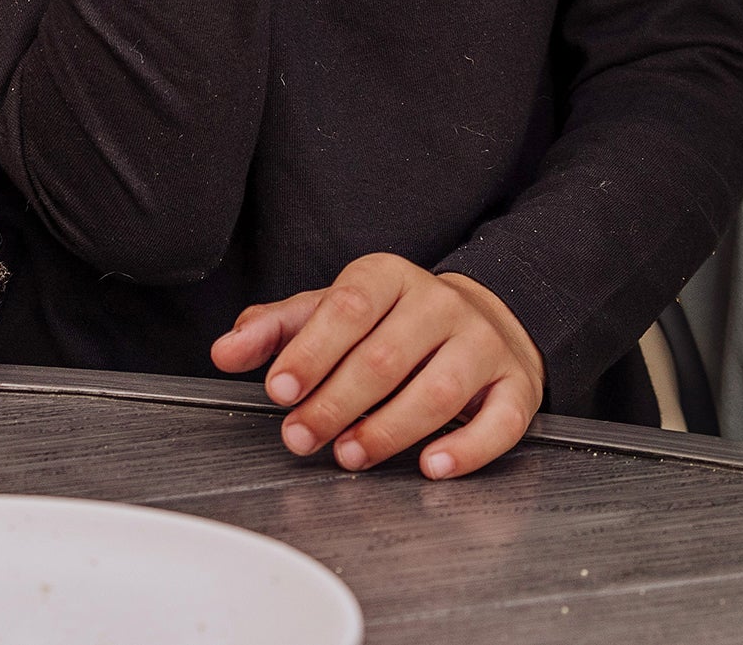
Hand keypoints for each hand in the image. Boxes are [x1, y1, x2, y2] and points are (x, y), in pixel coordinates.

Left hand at [210, 254, 542, 481]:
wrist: (482, 319)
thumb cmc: (392, 323)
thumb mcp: (331, 312)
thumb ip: (276, 329)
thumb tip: (225, 351)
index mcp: (390, 276)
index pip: (348, 308)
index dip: (310, 352)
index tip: (279, 390)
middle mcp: (441, 304)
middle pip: (385, 356)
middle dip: (336, 403)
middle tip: (302, 437)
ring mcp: (484, 344)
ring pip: (438, 392)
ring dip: (388, 431)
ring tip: (351, 455)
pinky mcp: (517, 386)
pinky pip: (499, 422)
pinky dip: (466, 449)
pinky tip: (432, 466)